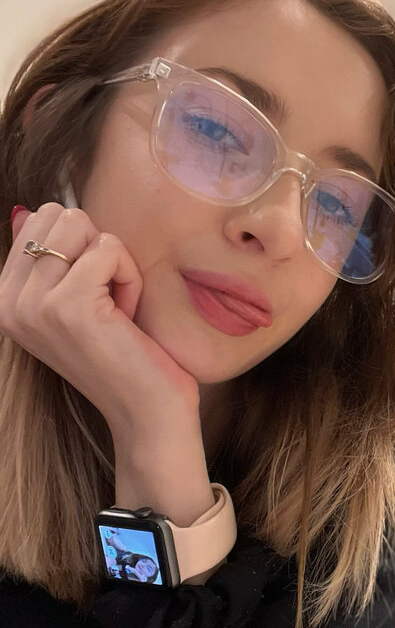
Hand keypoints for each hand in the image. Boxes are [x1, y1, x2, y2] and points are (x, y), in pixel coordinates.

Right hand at [0, 203, 200, 431]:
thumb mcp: (76, 304)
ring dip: (115, 263)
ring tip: (117, 309)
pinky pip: (109, 248)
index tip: (94, 299)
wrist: (147, 415)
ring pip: (81, 225)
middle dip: (98, 249)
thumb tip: (26, 212)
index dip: (83, 250)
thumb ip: (47, 261)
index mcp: (6, 300)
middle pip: (58, 214)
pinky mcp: (70, 305)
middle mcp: (10, 303)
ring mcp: (35, 304)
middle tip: (109, 302)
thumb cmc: (124, 359)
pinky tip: (128, 317)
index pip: (38, 220)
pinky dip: (130, 277)